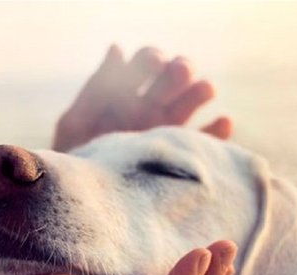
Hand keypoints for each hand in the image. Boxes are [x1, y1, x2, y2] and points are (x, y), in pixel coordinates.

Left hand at [53, 45, 232, 151]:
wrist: (85, 204)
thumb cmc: (74, 162)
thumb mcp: (76, 124)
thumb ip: (96, 89)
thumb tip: (117, 48)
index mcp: (124, 94)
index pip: (145, 64)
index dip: (151, 59)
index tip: (154, 63)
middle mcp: (150, 108)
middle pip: (173, 78)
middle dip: (179, 70)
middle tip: (179, 72)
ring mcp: (167, 132)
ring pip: (192, 103)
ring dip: (200, 91)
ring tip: (204, 90)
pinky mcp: (181, 157)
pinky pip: (206, 142)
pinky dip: (217, 132)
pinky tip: (222, 123)